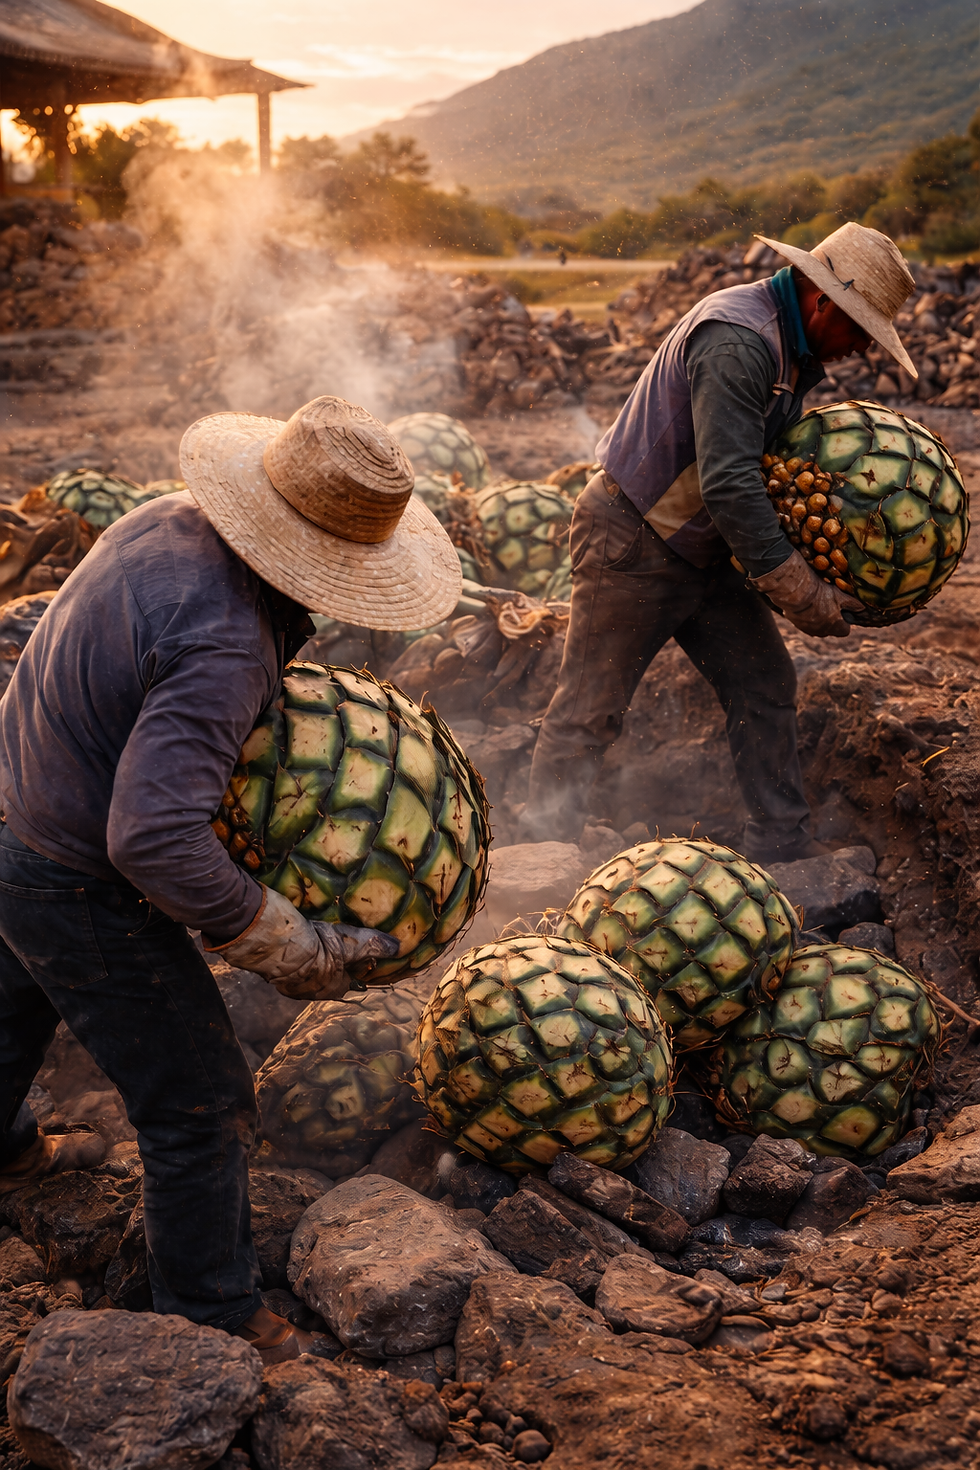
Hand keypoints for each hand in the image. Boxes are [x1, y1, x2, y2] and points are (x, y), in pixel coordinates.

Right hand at [204, 887, 398, 1000]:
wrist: (273, 943)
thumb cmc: (315, 946)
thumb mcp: (349, 942)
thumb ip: (371, 944)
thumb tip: (397, 947)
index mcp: (331, 987)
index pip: (348, 982)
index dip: (353, 968)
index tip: (355, 955)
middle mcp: (309, 991)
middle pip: (324, 978)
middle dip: (329, 965)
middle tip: (332, 945)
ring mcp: (287, 983)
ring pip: (303, 973)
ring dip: (308, 959)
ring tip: (312, 940)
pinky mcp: (270, 970)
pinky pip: (285, 964)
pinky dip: (290, 953)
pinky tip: (291, 939)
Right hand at [750, 549, 861, 637]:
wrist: (796, 592)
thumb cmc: (821, 594)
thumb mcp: (841, 596)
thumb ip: (853, 604)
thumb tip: (862, 608)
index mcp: (835, 628)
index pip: (845, 631)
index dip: (845, 621)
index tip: (843, 611)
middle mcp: (821, 632)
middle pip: (830, 630)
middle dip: (831, 620)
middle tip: (829, 604)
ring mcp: (807, 629)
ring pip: (816, 626)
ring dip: (817, 618)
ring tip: (815, 603)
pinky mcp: (795, 623)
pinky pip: (803, 621)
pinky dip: (805, 614)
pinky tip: (804, 603)